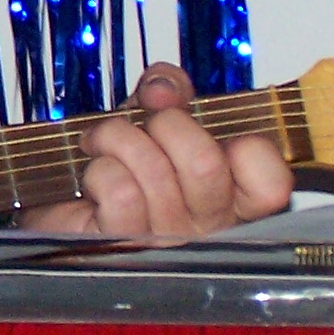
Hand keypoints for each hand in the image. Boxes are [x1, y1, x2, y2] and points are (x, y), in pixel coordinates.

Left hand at [20, 61, 294, 237]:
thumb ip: (169, 93)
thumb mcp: (151, 118)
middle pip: (205, 164)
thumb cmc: (118, 164)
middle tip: (142, 124)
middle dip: (164, 124)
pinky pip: (118, 190)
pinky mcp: (119, 246)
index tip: (206, 126)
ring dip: (117, 138)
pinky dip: (98, 168)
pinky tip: (93, 179)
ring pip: (153, 170)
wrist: (61, 205)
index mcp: (231, 200)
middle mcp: (207, 229)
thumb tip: (164, 88)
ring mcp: (165, 244)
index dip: (245, 145)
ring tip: (103, 143)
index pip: (271, 182)